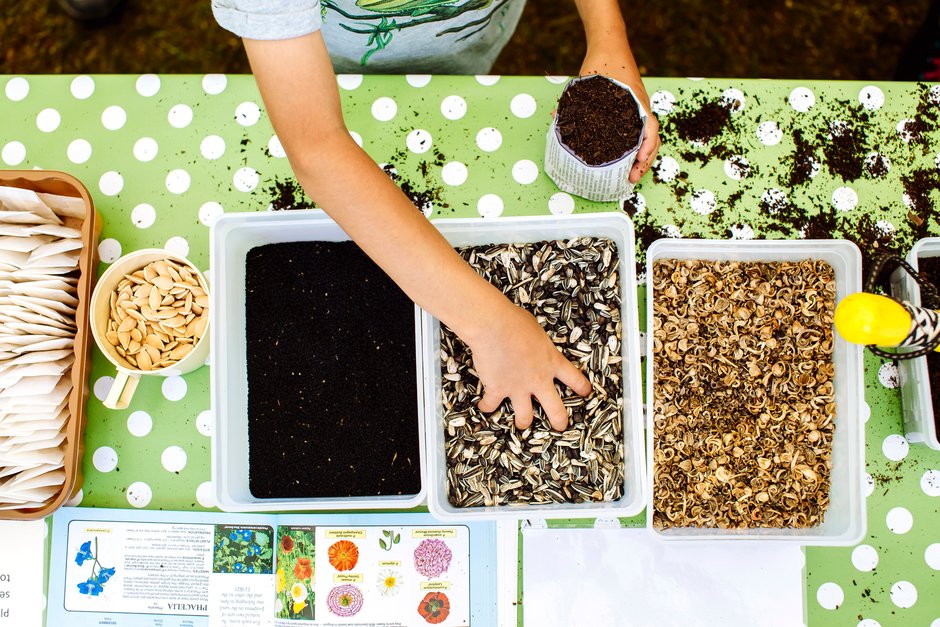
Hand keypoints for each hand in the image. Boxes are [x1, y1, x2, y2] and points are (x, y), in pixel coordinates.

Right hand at [466, 302, 591, 430]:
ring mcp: (518, 388)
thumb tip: (533, 342)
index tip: (586, 392)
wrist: (494, 326)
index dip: (582, 388)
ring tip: (522, 424)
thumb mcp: (537, 331)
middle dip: (559, 421)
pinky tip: (484, 406)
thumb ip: (538, 343)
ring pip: (525, 417)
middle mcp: (538, 379)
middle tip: (560, 426)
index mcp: (552, 362)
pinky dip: (486, 406)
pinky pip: (491, 405)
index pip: (574, 378)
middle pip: (556, 409)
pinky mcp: (497, 390)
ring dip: (523, 422)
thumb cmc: (515, 321)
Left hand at [580, 52, 660, 183]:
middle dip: (644, 161)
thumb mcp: (586, 82)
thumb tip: (556, 118)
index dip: (646, 147)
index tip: (639, 160)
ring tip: (629, 175)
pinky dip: (635, 148)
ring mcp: (639, 111)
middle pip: (651, 139)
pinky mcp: (633, 112)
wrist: (610, 47)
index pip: (650, 128)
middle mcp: (641, 108)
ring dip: (641, 158)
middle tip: (631, 179)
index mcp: (636, 102)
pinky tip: (624, 160)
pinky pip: (638, 133)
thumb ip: (573, 100)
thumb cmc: (602, 63)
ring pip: (647, 139)